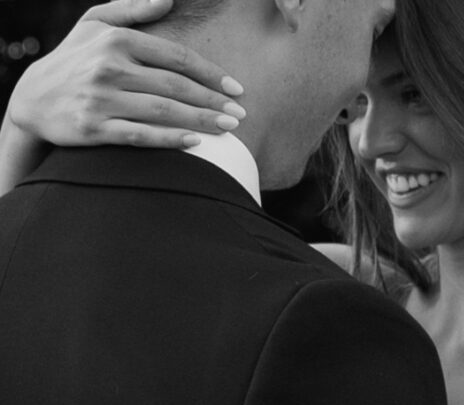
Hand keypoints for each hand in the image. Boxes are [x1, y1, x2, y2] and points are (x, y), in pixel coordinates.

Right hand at [8, 0, 245, 150]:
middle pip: (174, 85)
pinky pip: (140, 135)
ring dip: (200, 120)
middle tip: (241, 114)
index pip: (175, 57)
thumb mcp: (94, 24)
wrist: (34, 98)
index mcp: (116, 40)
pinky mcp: (94, 128)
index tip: (237, 87)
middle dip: (212, 100)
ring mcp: (101, 99)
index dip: (210, 73)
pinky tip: (195, 142)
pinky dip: (169, 139)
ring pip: (162, 110)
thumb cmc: (73, 60)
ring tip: (229, 129)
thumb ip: (131, 10)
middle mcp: (109, 67)